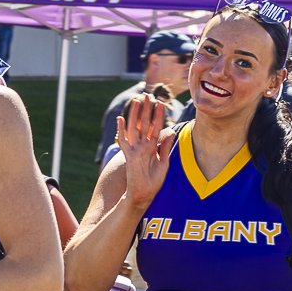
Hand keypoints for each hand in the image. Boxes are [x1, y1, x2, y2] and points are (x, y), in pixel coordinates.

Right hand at [117, 96, 175, 211]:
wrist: (143, 195)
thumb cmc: (153, 182)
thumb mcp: (164, 163)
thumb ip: (165, 147)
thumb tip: (170, 131)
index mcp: (152, 147)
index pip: (155, 127)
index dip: (158, 115)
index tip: (160, 103)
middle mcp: (142, 146)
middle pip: (144, 124)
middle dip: (146, 109)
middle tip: (147, 95)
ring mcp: (134, 150)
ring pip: (134, 128)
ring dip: (135, 114)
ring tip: (137, 101)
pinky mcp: (129, 156)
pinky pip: (124, 141)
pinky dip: (121, 131)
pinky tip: (120, 119)